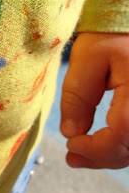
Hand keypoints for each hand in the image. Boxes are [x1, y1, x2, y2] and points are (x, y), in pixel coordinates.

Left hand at [60, 32, 128, 168]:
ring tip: (81, 155)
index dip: (95, 148)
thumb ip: (78, 97)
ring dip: (111, 155)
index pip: (121, 134)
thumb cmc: (112, 35)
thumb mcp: (88, 59)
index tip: (70, 146)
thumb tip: (71, 133)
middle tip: (72, 158)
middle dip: (101, 157)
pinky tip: (101, 145)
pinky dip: (121, 146)